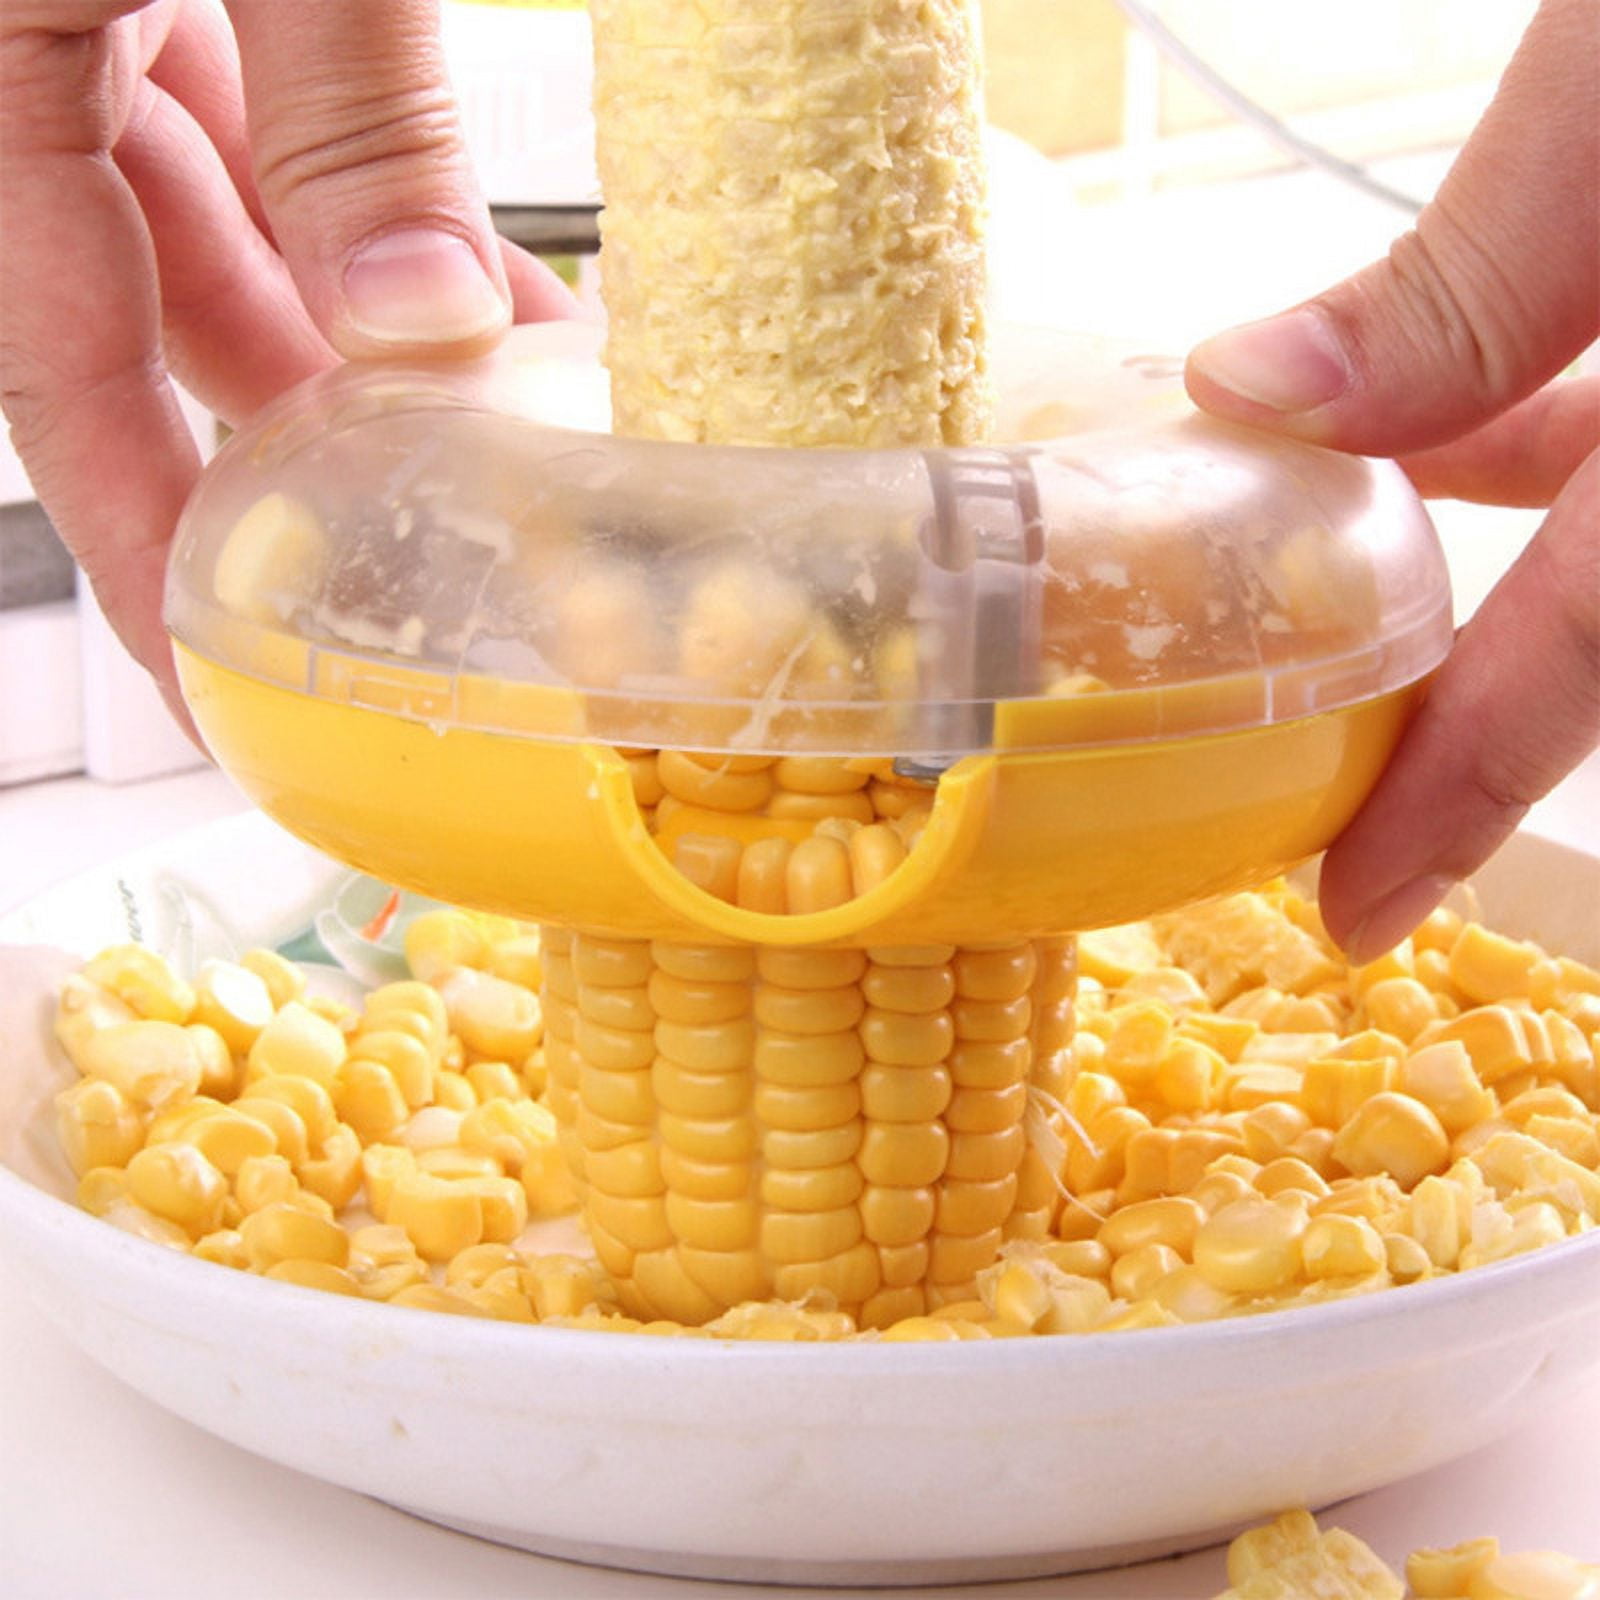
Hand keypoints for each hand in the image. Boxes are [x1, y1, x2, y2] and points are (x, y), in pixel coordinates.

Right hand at [0, 0, 575, 729]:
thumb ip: (344, 105)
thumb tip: (425, 312)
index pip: (65, 391)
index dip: (152, 558)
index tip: (227, 686)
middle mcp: (22, 70)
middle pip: (164, 325)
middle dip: (314, 446)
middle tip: (433, 555)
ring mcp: (94, 18)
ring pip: (229, 222)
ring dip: (371, 330)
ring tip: (504, 421)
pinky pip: (270, 115)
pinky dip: (370, 195)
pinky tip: (475, 270)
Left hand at [1184, 0, 1598, 961]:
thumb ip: (1470, 275)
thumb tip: (1246, 395)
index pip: (1588, 664)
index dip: (1461, 803)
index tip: (1353, 915)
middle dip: (1491, 686)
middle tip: (1346, 739)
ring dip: (1524, 555)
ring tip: (1375, 560)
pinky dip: (1578, 451)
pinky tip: (1489, 439)